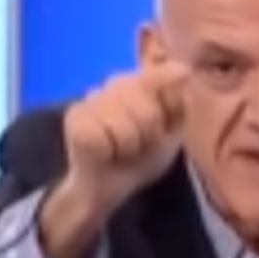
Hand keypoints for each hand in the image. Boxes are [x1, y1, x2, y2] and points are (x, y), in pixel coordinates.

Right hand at [58, 63, 189, 218]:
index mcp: (139, 83)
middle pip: (144, 100)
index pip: (157, 76)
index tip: (161, 127)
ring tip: (120, 151)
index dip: (163, 107)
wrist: (109, 189)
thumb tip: (183, 68)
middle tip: (139, 145)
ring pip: (124, 121)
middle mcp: (113, 84)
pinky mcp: (74, 118)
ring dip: (129, 146)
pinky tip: (103, 154)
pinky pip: (102, 136)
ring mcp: (91, 98)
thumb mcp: (172, 133)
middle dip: (149, 131)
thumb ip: (178, 102)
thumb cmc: (141, 159)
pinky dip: (109, 152)